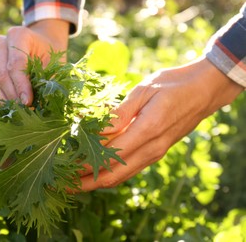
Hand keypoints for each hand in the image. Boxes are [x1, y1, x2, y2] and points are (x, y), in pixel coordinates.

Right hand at [0, 20, 68, 104]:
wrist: (42, 45)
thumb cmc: (50, 55)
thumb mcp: (54, 63)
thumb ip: (48, 80)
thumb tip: (43, 104)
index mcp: (18, 35)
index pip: (16, 64)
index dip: (21, 85)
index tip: (28, 102)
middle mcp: (0, 42)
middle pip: (2, 74)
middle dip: (13, 96)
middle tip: (25, 111)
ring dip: (6, 100)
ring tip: (19, 113)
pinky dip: (1, 100)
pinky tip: (12, 110)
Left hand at [79, 57, 242, 190]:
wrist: (205, 90)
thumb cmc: (173, 84)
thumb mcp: (144, 91)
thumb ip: (120, 113)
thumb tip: (95, 129)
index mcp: (147, 131)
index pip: (109, 156)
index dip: (84, 164)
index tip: (63, 165)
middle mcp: (151, 149)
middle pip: (113, 175)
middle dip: (86, 183)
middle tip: (63, 184)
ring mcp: (155, 153)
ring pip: (121, 176)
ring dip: (96, 182)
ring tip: (74, 182)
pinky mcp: (156, 152)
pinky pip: (130, 169)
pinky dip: (111, 174)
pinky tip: (96, 172)